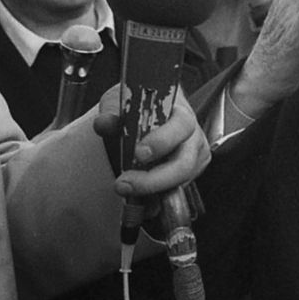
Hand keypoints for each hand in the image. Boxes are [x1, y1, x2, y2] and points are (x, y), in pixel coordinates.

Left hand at [92, 88, 210, 198]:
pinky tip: (137, 197)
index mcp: (181, 113)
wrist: (149, 111)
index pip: (181, 127)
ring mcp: (194, 157)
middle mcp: (193, 136)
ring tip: (125, 189)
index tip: (138, 153)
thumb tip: (104, 123)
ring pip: (180, 183)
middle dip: (153, 179)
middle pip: (184, 164)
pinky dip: (155, 197)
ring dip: (151, 191)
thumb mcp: (123, 102)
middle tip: (124, 183)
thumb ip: (113, 112)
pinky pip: (175, 191)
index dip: (162, 142)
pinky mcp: (189, 174)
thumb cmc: (140, 106)